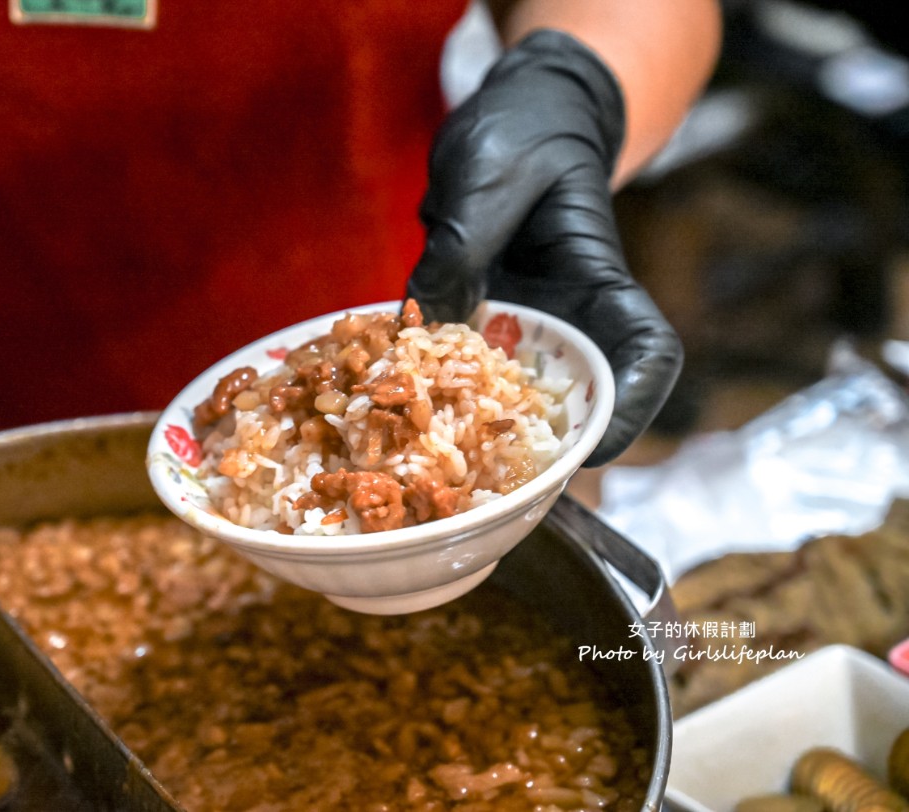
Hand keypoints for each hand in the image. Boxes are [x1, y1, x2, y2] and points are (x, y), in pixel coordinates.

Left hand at [406, 29, 682, 465]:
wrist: (515, 117)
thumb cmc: (524, 133)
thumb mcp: (491, 174)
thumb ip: (463, 244)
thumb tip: (424, 319)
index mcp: (598, 279)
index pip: (645, 351)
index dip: (633, 405)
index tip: (597, 445)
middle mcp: (565, 315)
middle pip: (577, 394)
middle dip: (542, 442)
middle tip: (492, 477)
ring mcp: (520, 324)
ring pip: (510, 394)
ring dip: (476, 427)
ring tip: (428, 458)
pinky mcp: (476, 321)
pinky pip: (456, 366)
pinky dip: (427, 387)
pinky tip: (385, 404)